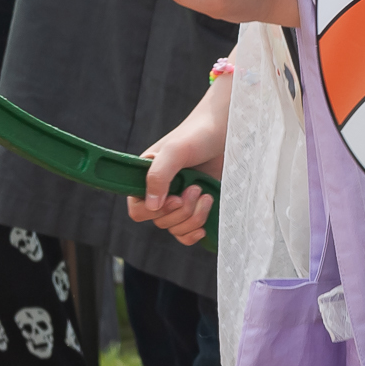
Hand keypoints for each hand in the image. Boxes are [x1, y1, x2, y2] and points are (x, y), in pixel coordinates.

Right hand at [129, 81, 227, 247]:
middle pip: (159, 221)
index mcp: (146, 177)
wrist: (227, 131)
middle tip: (197, 188)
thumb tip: (151, 206)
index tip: (175, 198)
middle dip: (182, 211)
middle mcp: (160, 191)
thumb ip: (158, 176)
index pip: (137, 209)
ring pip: (176, 229)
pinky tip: (205, 224)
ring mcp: (179, 201)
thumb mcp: (174, 151)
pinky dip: (195, 231)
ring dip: (193, 218)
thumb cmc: (198, 135)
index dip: (155, 210)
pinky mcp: (196, 208)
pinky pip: (187, 233)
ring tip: (207, 195)